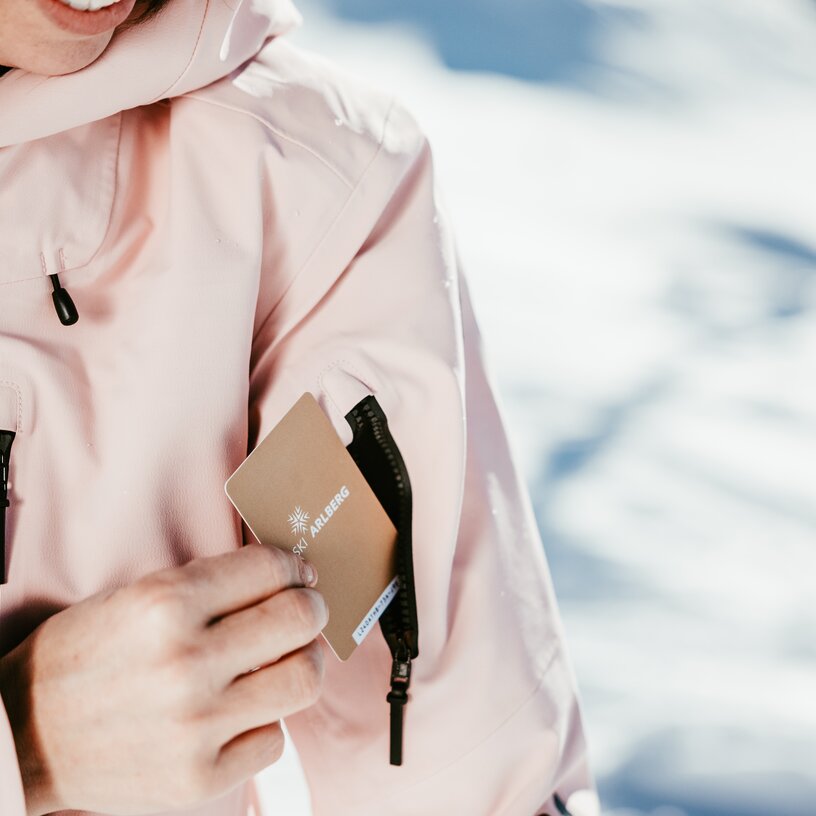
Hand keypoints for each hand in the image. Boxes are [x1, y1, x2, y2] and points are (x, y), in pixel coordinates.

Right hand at [0, 544, 327, 815]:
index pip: (269, 569)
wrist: (25, 737)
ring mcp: (196, 725)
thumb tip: (284, 580)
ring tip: (289, 658)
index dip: (294, 566)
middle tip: (307, 609)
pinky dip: (266, 721)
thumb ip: (210, 586)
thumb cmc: (84, 657)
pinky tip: (242, 712)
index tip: (300, 572)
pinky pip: (274, 739)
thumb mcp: (135, 597)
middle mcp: (186, 662)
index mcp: (166, 604)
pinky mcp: (199, 778)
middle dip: (313, 607)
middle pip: (299, 620)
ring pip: (303, 680)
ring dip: (305, 661)